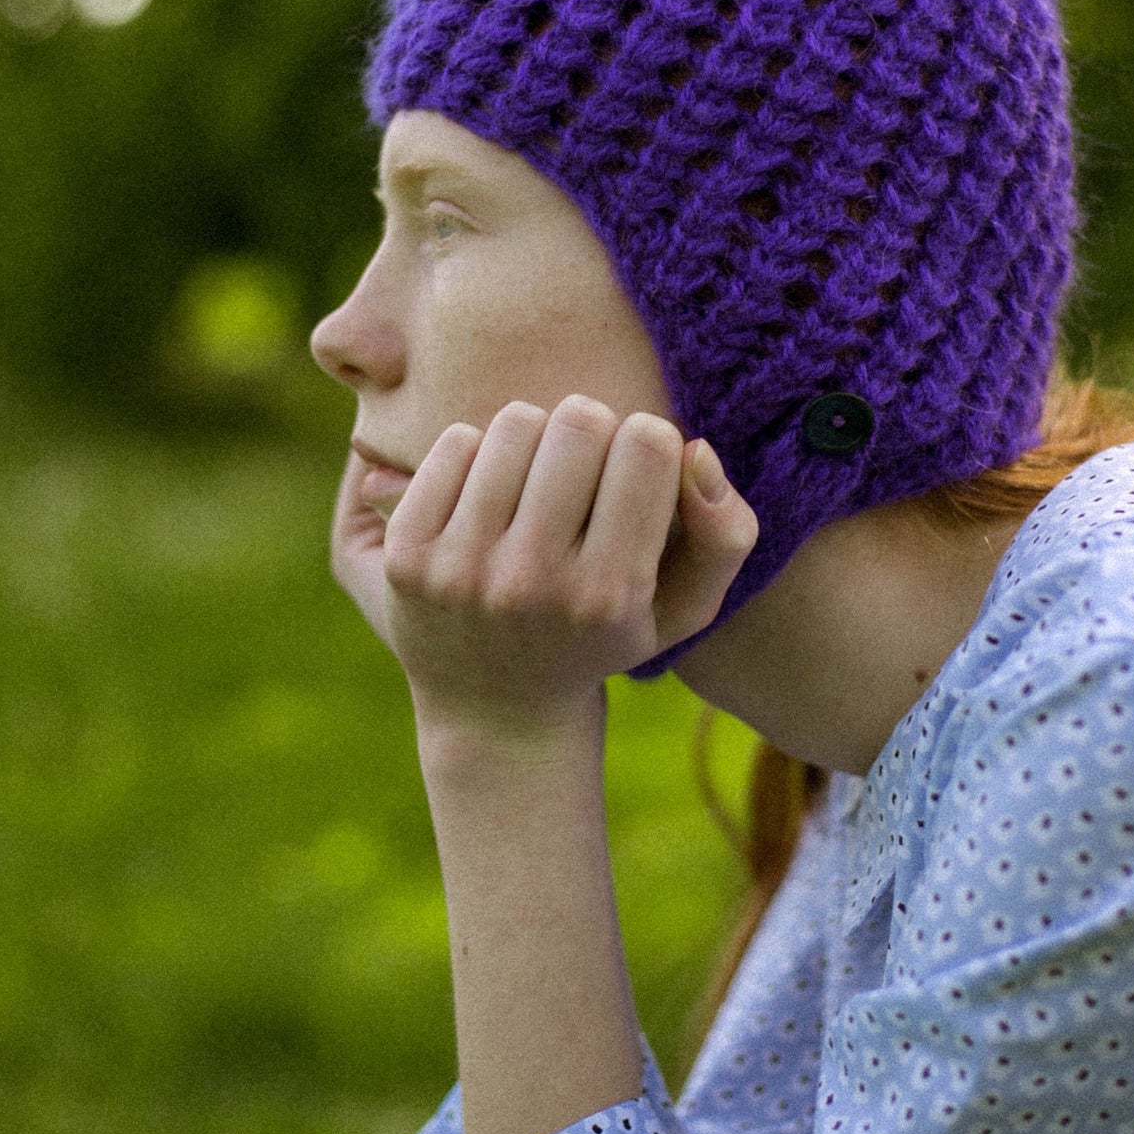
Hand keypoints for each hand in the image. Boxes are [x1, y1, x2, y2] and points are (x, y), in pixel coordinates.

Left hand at [340, 396, 757, 747]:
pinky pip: (453, 443)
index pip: (647, 442)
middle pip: (579, 421)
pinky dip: (477, 454)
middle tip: (582, 470)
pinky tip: (487, 498)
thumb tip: (697, 449)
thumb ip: (725, 534)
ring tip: (535, 482)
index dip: (649, 441)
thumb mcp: (682, 609)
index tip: (635, 471)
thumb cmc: (602, 639)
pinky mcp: (408, 555)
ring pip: (514, 423)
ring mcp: (462, 569)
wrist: (494, 712)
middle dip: (590, 430)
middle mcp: (533, 583)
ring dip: (533, 438)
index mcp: (610, 593)